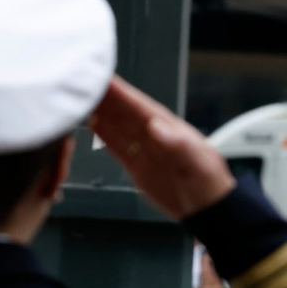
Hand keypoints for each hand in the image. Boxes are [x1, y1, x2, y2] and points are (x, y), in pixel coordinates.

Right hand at [89, 75, 234, 220]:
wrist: (209, 213)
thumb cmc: (211, 184)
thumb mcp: (199, 162)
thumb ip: (177, 143)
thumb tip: (155, 126)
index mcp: (168, 127)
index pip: (137, 104)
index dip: (118, 90)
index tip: (98, 74)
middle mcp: (153, 135)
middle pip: (122, 111)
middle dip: (101, 95)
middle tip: (77, 79)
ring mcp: (144, 150)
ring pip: (116, 126)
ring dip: (98, 111)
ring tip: (76, 96)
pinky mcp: (138, 167)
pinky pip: (117, 147)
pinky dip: (103, 135)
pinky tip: (90, 123)